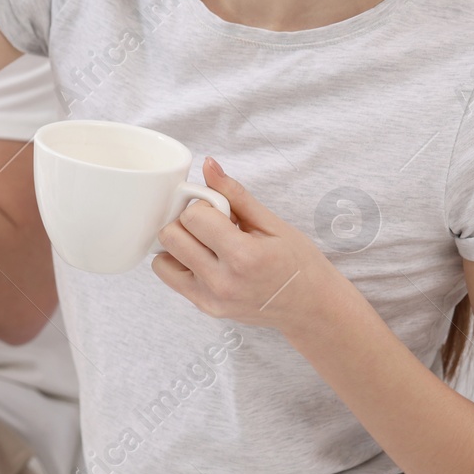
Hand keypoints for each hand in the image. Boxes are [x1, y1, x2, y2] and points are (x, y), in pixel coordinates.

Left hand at [152, 157, 348, 335]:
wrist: (312, 308)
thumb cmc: (299, 264)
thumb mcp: (273, 224)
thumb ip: (235, 194)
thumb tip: (208, 165)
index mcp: (244, 257)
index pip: (193, 216)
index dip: (204, 205)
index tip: (222, 210)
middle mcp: (222, 282)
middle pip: (171, 235)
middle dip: (187, 222)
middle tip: (212, 224)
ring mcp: (211, 299)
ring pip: (162, 257)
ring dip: (180, 243)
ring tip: (208, 243)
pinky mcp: (205, 308)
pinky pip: (169, 276)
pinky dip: (178, 262)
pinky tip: (203, 259)